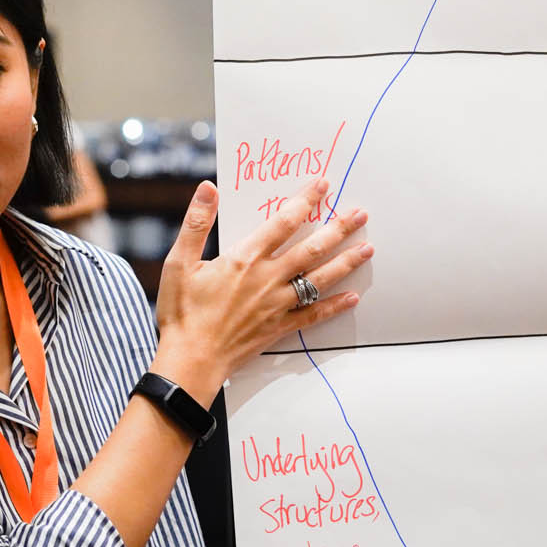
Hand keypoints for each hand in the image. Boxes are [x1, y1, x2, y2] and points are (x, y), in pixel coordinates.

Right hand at [152, 179, 370, 400]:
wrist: (189, 360)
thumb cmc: (181, 313)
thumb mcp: (179, 262)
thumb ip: (196, 223)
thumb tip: (208, 187)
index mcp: (244, 259)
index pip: (282, 222)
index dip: (305, 201)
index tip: (323, 185)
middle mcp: (267, 279)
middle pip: (311, 249)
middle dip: (339, 229)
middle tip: (360, 214)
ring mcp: (276, 305)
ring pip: (319, 279)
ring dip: (346, 262)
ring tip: (367, 249)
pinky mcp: (279, 328)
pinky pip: (314, 315)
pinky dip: (335, 306)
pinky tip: (353, 297)